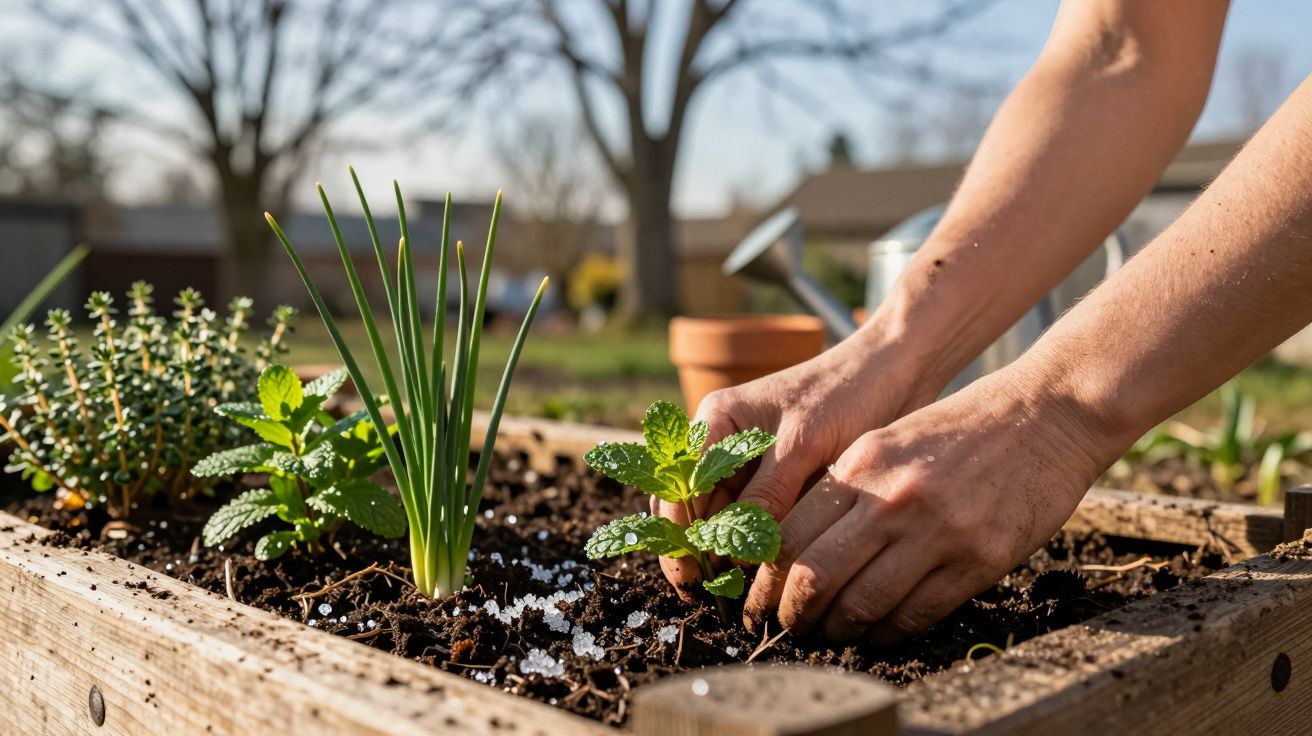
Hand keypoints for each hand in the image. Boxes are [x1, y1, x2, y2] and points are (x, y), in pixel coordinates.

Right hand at [654, 324, 945, 593]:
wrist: (892, 372)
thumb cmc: (845, 393)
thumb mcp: (804, 442)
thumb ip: (767, 493)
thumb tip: (736, 551)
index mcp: (715, 421)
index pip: (680, 487)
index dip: (679, 534)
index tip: (692, 578)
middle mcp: (721, 443)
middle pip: (690, 508)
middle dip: (695, 551)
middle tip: (709, 597)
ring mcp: (746, 463)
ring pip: (718, 519)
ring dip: (722, 554)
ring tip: (733, 594)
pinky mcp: (774, 480)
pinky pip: (750, 519)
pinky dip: (750, 546)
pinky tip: (759, 574)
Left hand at [743, 364, 1117, 641]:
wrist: (1044, 417)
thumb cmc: (960, 429)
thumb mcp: (888, 440)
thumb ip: (845, 486)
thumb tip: (796, 545)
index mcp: (862, 464)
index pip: (790, 534)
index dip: (766, 577)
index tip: (761, 595)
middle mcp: (893, 499)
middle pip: (814, 576)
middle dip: (791, 613)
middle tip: (786, 627)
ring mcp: (938, 533)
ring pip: (862, 605)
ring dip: (836, 631)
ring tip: (829, 634)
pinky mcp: (978, 562)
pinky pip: (916, 615)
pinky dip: (887, 634)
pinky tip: (877, 633)